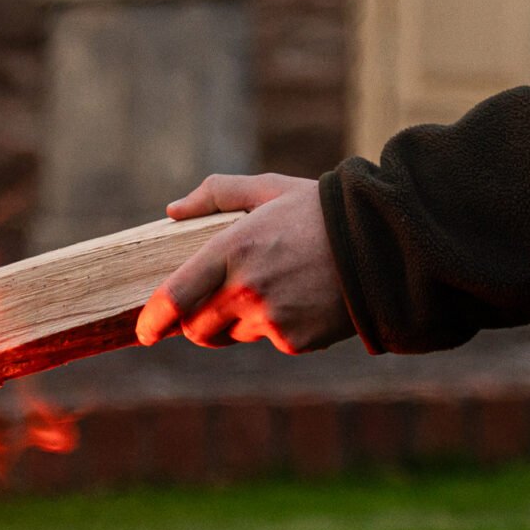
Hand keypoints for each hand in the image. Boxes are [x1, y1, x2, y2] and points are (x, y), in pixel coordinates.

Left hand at [136, 173, 354, 352]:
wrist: (384, 245)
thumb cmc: (321, 213)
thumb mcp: (270, 188)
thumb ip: (216, 194)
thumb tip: (173, 212)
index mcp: (232, 248)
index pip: (174, 297)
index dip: (152, 320)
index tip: (145, 330)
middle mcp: (246, 289)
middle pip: (196, 328)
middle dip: (196, 322)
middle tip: (212, 304)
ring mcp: (271, 319)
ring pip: (232, 335)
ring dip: (238, 322)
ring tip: (273, 289)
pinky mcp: (294, 341)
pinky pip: (270, 341)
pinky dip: (277, 327)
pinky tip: (302, 299)